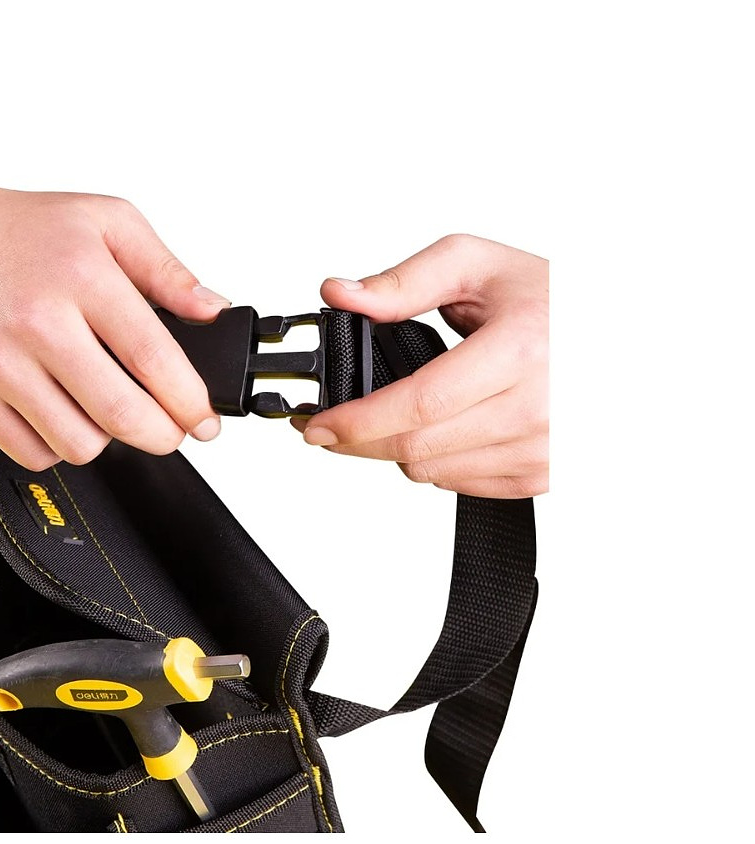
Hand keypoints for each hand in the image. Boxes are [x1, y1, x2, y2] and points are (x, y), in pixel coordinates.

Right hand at [0, 168, 230, 470]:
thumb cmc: (23, 232)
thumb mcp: (105, 222)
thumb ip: (165, 269)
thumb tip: (212, 310)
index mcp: (81, 277)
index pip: (154, 359)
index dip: (190, 402)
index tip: (205, 419)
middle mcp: (38, 323)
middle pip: (121, 414)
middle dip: (163, 435)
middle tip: (169, 429)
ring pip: (79, 444)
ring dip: (107, 438)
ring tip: (103, 407)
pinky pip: (33, 453)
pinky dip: (57, 444)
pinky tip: (60, 411)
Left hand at [293, 234, 547, 498]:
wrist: (621, 339)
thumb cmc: (557, 300)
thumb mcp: (479, 265)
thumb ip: (405, 281)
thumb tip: (343, 295)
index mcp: (520, 351)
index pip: (418, 406)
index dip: (357, 422)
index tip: (316, 426)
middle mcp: (536, 409)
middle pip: (416, 447)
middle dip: (360, 441)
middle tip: (332, 428)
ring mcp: (543, 450)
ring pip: (432, 472)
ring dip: (400, 448)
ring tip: (404, 414)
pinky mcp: (544, 476)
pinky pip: (462, 485)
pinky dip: (438, 461)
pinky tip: (447, 428)